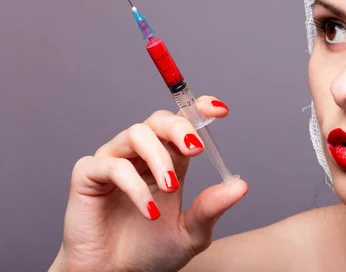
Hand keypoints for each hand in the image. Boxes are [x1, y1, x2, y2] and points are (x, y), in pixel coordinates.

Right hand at [50, 96, 246, 271]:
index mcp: (168, 161)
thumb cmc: (150, 252)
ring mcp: (114, 161)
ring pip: (136, 134)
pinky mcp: (88, 176)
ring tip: (172, 187)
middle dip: (179, 127)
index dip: (198, 109)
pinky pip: (112, 165)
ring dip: (159, 158)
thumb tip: (240, 186)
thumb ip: (211, 209)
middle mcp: (141, 155)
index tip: (219, 110)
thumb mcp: (190, 233)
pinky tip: (150, 211)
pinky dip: (135, 186)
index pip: (181, 123)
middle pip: (158, 119)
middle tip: (196, 149)